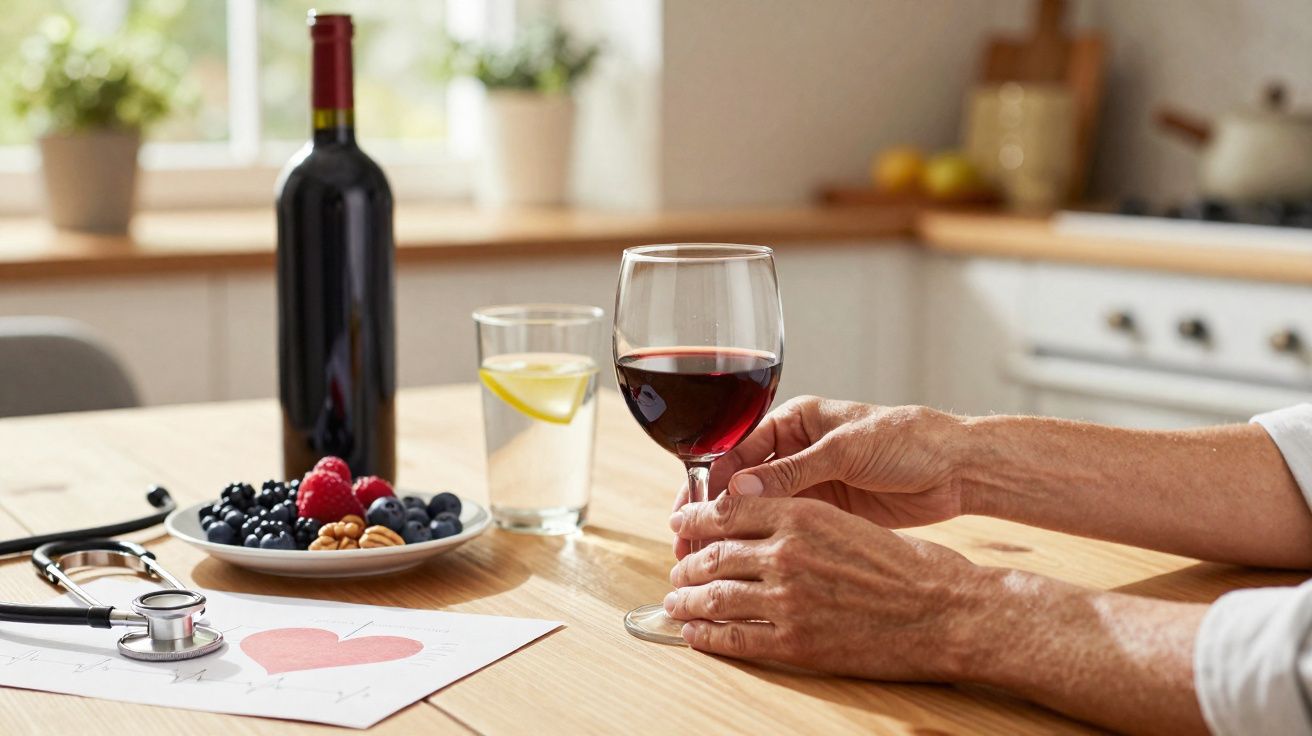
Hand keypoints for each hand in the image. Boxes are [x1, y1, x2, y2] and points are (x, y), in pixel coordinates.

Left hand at [666, 495, 981, 679]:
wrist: (945, 610)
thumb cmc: (908, 565)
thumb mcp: (846, 521)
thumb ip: (799, 520)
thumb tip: (759, 527)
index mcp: (801, 515)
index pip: (727, 511)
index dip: (694, 519)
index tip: (680, 524)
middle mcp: (787, 553)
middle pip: (713, 554)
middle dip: (687, 564)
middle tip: (677, 571)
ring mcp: (788, 600)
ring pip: (716, 597)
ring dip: (688, 602)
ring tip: (676, 604)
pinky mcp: (797, 642)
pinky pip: (736, 639)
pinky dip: (708, 637)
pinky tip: (696, 636)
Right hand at [674, 396, 964, 558]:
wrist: (958, 467)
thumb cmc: (907, 440)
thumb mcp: (845, 451)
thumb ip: (792, 471)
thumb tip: (738, 488)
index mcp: (793, 421)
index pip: (736, 449)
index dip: (709, 480)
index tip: (691, 512)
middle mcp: (794, 450)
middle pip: (738, 481)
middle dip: (712, 511)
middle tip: (688, 542)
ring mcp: (808, 482)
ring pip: (756, 509)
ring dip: (731, 532)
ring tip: (706, 562)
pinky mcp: (824, 512)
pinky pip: (782, 527)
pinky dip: (760, 543)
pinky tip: (741, 564)